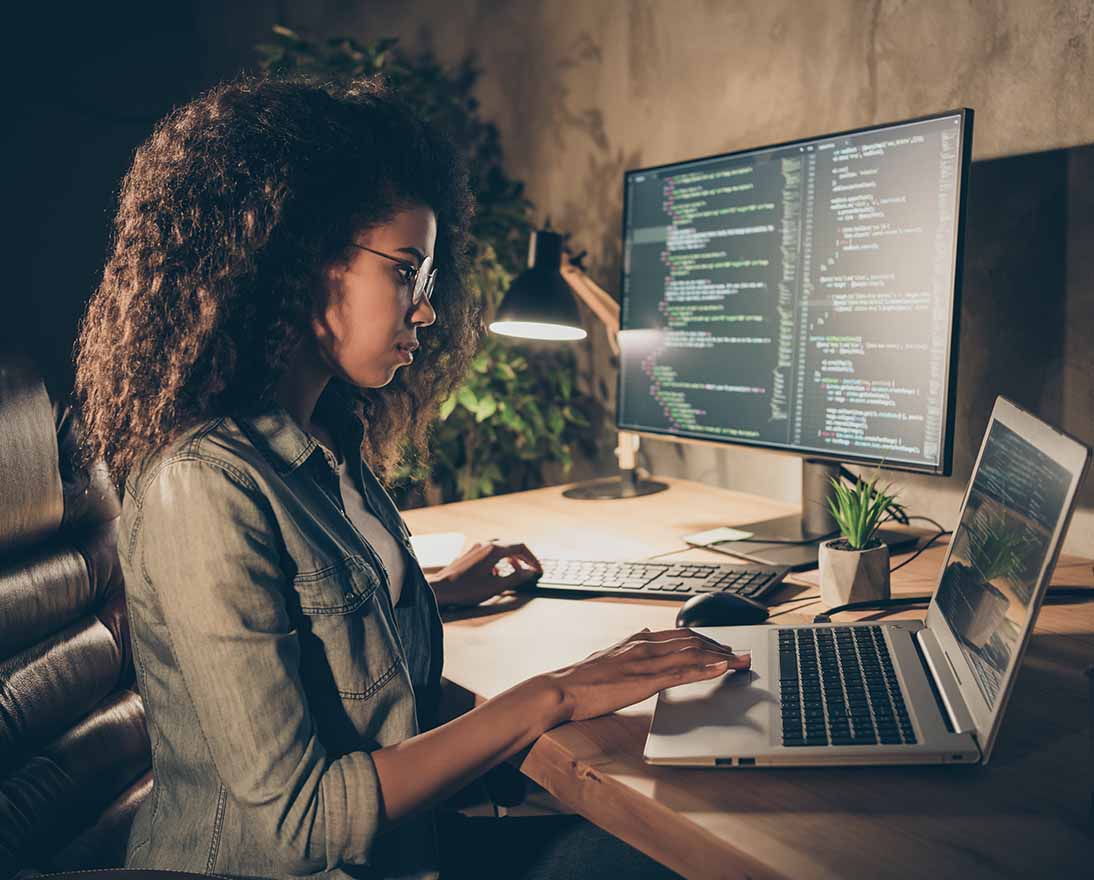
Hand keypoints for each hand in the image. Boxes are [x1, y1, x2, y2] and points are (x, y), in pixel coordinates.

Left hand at [430, 540, 542, 606]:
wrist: (440, 589)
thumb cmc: (466, 589)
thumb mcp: (496, 586)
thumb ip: (516, 578)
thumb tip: (530, 572)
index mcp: (494, 549)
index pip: (521, 547)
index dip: (533, 559)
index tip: (538, 570)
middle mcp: (486, 543)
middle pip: (511, 545)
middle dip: (523, 558)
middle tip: (531, 570)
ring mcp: (477, 547)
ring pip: (501, 548)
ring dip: (511, 559)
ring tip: (516, 573)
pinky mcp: (470, 553)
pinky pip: (490, 552)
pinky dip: (499, 561)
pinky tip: (497, 574)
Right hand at [541, 628, 750, 723]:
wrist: (560, 689)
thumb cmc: (580, 679)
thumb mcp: (608, 655)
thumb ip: (629, 646)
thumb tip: (643, 633)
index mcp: (636, 639)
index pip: (679, 634)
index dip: (705, 640)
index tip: (721, 646)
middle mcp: (643, 645)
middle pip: (692, 641)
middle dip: (719, 647)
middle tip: (739, 654)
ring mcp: (644, 662)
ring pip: (691, 654)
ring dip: (721, 657)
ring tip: (740, 662)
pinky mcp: (643, 681)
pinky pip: (681, 673)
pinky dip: (705, 669)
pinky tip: (720, 669)